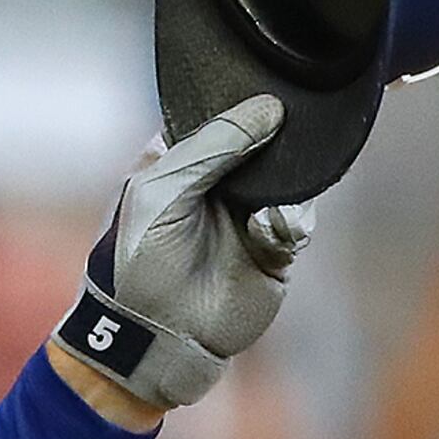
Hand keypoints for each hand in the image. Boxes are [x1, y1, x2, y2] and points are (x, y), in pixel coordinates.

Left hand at [48, 98, 312, 415]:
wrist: (158, 341)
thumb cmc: (139, 264)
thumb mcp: (161, 192)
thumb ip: (212, 146)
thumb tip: (268, 109)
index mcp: (179, 160)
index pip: (221, 115)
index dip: (243, 104)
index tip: (266, 98)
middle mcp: (217, 183)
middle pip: (264, 142)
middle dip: (277, 142)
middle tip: (282, 143)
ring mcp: (247, 215)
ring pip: (289, 180)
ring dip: (285, 189)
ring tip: (264, 214)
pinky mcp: (274, 251)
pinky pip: (298, 221)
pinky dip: (291, 223)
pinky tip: (270, 234)